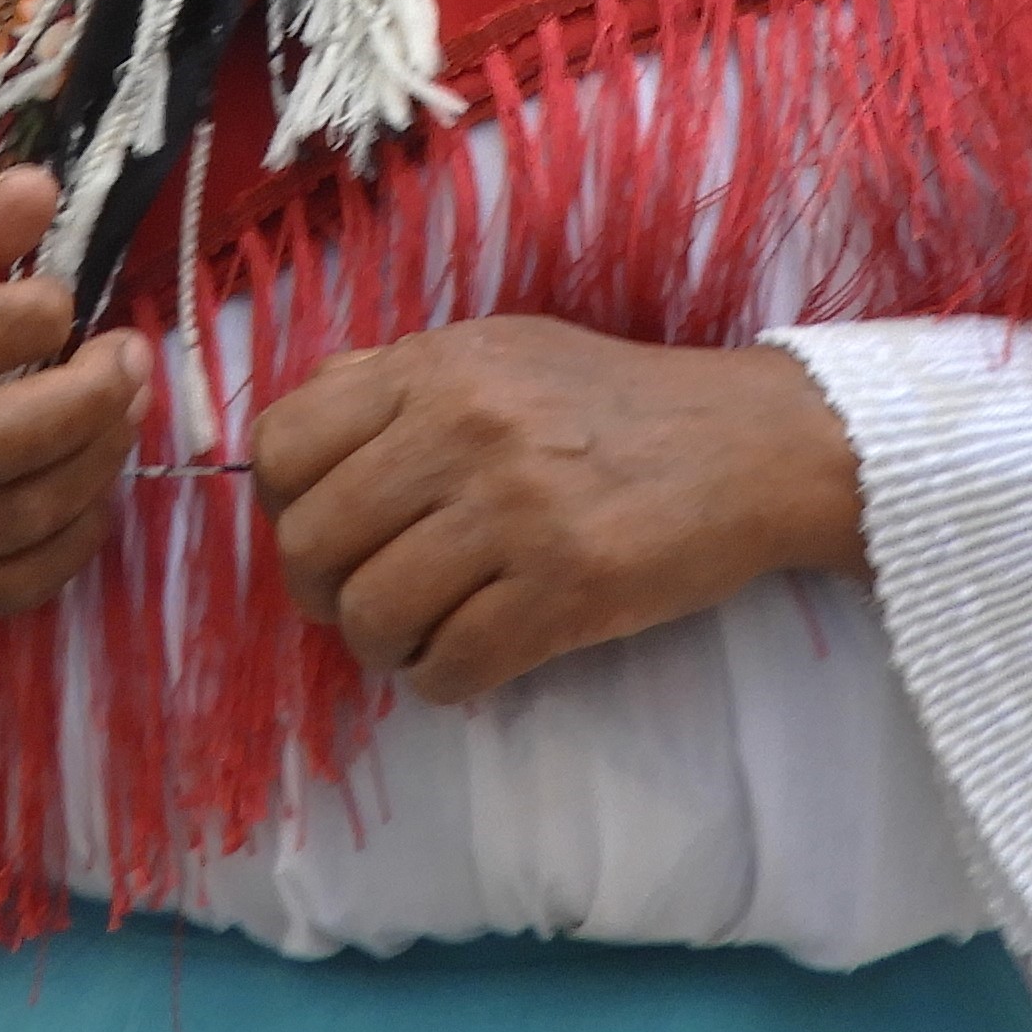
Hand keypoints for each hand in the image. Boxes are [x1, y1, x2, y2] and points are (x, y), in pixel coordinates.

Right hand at [0, 168, 148, 618]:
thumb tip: (45, 192)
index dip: (45, 313)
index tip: (55, 300)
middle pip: (6, 439)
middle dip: (97, 395)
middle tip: (131, 356)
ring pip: (20, 515)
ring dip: (101, 459)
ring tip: (124, 408)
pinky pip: (8, 588)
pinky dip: (72, 543)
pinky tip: (92, 493)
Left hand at [255, 318, 863, 707]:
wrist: (750, 443)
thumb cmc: (613, 402)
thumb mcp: (499, 352)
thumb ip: (396, 382)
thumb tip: (295, 439)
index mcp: (436, 367)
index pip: (281, 447)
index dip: (284, 506)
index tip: (331, 528)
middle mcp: (464, 429)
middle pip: (311, 546)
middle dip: (323, 593)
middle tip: (368, 597)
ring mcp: (516, 511)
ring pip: (372, 617)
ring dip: (384, 646)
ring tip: (424, 630)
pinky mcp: (568, 588)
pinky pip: (450, 668)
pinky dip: (443, 679)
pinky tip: (474, 654)